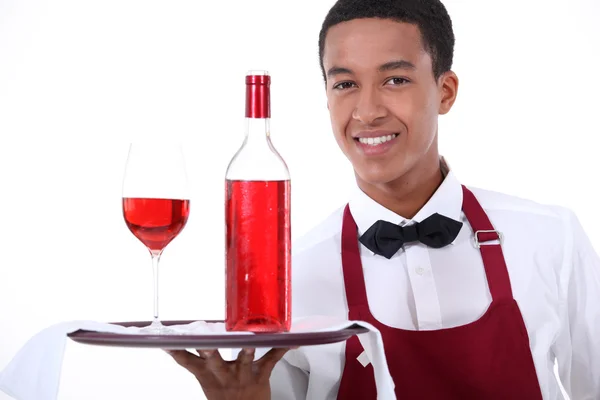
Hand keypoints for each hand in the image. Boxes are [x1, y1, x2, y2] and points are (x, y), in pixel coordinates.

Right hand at [165, 347, 290, 399]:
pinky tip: (291, 341)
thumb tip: (173, 345)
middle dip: (209, 350)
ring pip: (244, 361)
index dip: (177, 352)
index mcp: (208, 374)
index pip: (188, 361)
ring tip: (249, 343)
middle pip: (213, 360)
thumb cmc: (226, 394)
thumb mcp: (206, 379)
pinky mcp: (261, 375)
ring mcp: (242, 375)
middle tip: (206, 341)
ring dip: (247, 352)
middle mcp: (224, 374)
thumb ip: (194, 361)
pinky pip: (272, 359)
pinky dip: (282, 349)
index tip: (168, 340)